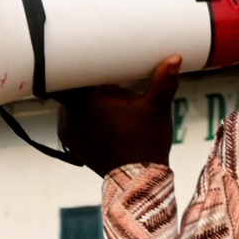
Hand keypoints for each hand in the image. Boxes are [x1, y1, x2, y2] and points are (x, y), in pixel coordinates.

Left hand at [55, 56, 182, 177]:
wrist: (140, 181)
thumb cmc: (146, 143)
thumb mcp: (156, 109)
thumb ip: (163, 82)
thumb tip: (175, 58)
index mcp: (83, 104)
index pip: (63, 75)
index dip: (70, 63)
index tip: (82, 57)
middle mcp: (68, 118)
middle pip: (68, 87)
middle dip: (84, 80)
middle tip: (102, 73)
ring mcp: (67, 132)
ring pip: (69, 104)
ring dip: (82, 98)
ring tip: (103, 95)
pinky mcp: (71, 144)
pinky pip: (71, 120)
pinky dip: (81, 114)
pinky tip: (100, 114)